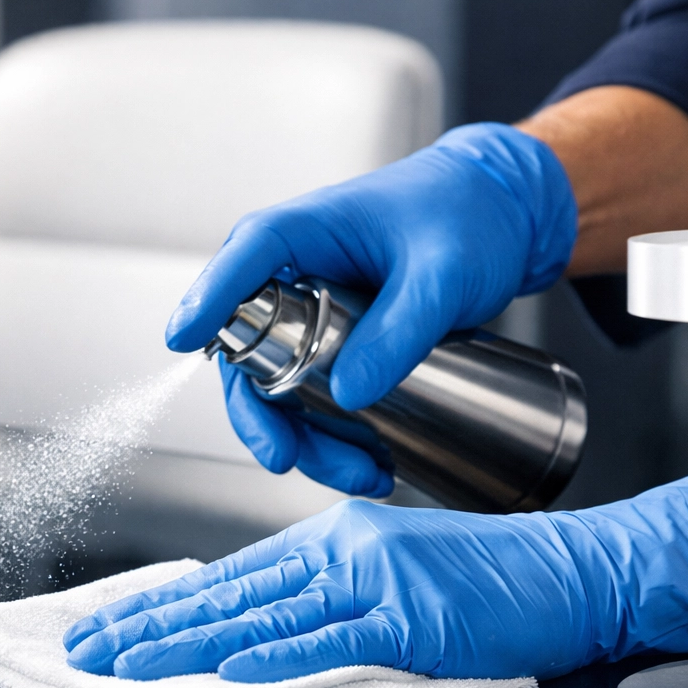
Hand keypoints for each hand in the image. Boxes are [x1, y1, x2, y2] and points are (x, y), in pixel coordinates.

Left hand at [64, 476, 687, 681]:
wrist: (577, 570)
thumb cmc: (491, 582)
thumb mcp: (394, 583)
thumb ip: (326, 612)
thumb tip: (257, 649)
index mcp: (332, 544)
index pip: (229, 579)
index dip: (162, 605)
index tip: (108, 627)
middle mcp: (341, 553)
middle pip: (227, 593)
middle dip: (147, 624)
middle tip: (84, 648)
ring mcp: (376, 582)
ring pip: (263, 616)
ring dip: (187, 643)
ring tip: (126, 663)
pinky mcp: (414, 617)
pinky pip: (336, 641)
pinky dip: (282, 657)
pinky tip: (233, 670)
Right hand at [169, 122, 575, 491]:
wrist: (505, 219)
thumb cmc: (467, 214)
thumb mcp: (443, 274)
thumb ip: (399, 331)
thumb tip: (349, 395)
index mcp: (300, 233)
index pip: (239, 265)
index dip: (207, 303)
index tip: (182, 339)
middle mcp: (290, 278)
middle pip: (244, 353)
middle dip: (263, 415)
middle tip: (284, 456)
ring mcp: (308, 317)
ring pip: (277, 391)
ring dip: (307, 440)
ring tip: (361, 473)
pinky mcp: (334, 346)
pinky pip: (314, 398)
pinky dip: (334, 437)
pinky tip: (372, 462)